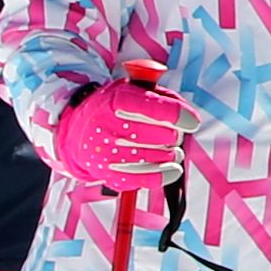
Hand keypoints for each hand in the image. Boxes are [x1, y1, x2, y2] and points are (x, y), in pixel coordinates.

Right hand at [49, 79, 193, 197]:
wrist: (79, 130)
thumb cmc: (116, 109)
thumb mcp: (135, 91)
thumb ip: (164, 98)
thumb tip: (188, 117)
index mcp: (116, 99)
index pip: (151, 107)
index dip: (177, 115)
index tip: (192, 122)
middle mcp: (109, 126)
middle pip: (161, 135)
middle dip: (173, 135)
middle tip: (169, 133)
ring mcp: (107, 153)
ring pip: (158, 157)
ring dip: (172, 154)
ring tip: (170, 149)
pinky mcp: (109, 174)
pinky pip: (146, 179)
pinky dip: (165, 174)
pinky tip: (172, 168)